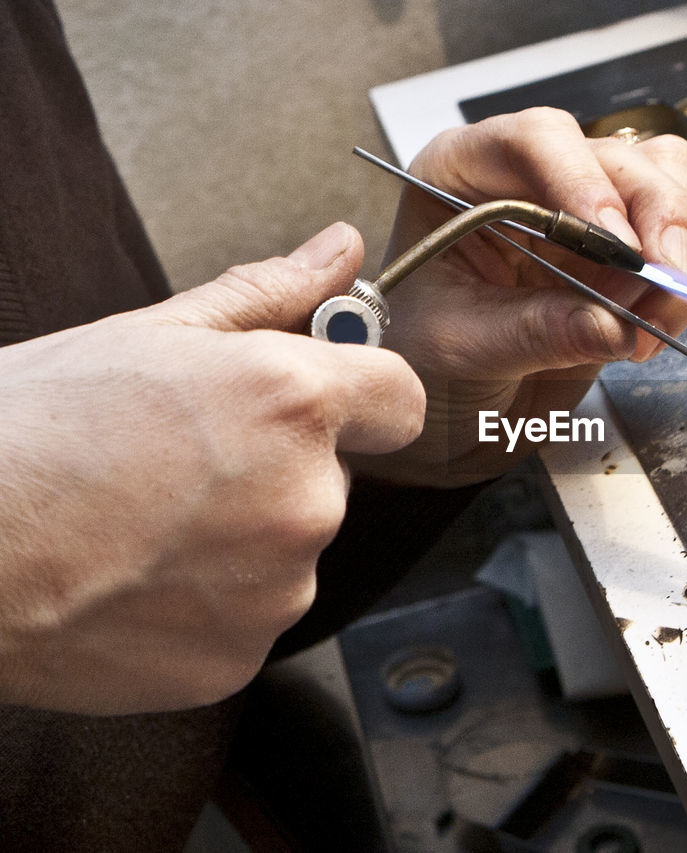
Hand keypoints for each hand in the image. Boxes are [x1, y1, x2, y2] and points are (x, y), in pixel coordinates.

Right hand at [0, 223, 424, 713]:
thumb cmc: (30, 431)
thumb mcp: (149, 333)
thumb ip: (267, 294)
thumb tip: (338, 252)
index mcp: (296, 404)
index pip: (401, 400)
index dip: (363, 399)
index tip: (323, 407)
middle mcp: (308, 499)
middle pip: (334, 478)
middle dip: (278, 468)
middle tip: (180, 464)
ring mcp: (278, 588)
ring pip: (290, 551)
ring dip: (243, 540)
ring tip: (145, 524)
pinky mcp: (240, 657)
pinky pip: (251, 618)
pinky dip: (208, 604)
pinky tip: (137, 578)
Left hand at [357, 107, 686, 486]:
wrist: (444, 404)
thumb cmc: (423, 360)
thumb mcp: (459, 346)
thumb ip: (533, 331)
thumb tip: (611, 325)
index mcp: (464, 172)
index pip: (536, 139)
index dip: (584, 182)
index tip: (616, 242)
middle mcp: (532, 177)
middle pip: (621, 158)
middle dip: (656, 220)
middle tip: (664, 285)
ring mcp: (585, 212)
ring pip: (667, 184)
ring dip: (678, 253)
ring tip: (651, 322)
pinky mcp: (622, 254)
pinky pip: (678, 247)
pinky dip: (678, 291)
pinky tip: (648, 331)